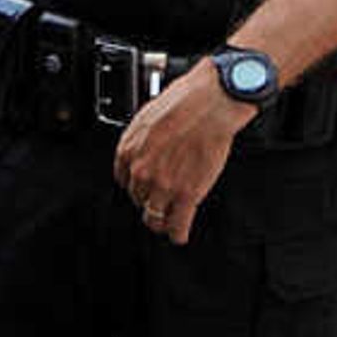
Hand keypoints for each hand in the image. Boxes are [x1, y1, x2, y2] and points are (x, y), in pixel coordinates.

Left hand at [113, 67, 248, 246]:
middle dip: (150, 199)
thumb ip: (142, 139)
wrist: (211, 102)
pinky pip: (177, 225)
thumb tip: (145, 149)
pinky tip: (179, 235)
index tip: (146, 187)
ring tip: (169, 221)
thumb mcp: (148, 116)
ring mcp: (163, 186)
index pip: (125, 182)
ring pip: (154, 218)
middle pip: (139, 200)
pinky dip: (178, 234)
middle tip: (163, 198)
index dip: (138, 186)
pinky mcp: (187, 194)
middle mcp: (141, 172)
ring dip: (161, 221)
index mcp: (128, 151)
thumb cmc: (185, 101)